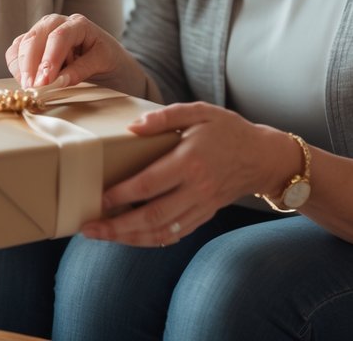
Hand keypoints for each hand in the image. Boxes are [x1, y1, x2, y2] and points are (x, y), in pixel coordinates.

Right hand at [5, 13, 139, 90]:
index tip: (45, 80)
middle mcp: (55, 23)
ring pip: (21, 45)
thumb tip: (58, 81)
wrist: (103, 57)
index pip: (59, 37)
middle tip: (33, 88)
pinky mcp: (31, 44)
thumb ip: (80, 70)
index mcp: (77, 24)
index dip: (50, 59)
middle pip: (35, 38)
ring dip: (21, 68)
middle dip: (31, 65)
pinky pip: (15, 53)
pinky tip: (26, 81)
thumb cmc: (104, 56)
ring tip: (29, 88)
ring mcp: (41, 31)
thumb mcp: (101, 62)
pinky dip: (16, 68)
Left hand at [80, 102, 283, 246]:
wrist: (263, 157)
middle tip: (89, 227)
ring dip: (129, 238)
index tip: (99, 198)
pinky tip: (130, 237)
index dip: (122, 194)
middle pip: (151, 216)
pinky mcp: (205, 215)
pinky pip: (175, 234)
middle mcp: (196, 188)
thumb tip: (133, 127)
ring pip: (161, 231)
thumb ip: (166, 117)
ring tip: (102, 235)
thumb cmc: (228, 130)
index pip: (149, 184)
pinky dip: (150, 240)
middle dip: (117, 226)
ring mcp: (202, 205)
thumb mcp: (200, 112)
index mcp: (190, 161)